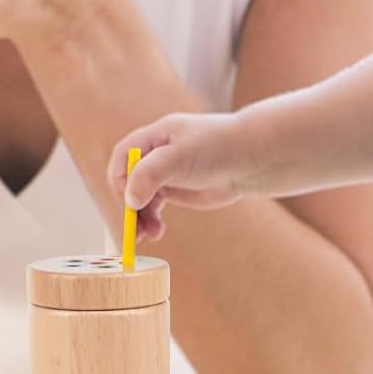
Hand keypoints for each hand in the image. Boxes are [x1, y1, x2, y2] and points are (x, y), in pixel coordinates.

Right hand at [108, 112, 254, 236]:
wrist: (251, 158)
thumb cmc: (217, 147)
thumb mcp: (179, 157)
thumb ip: (151, 174)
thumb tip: (130, 200)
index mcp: (153, 138)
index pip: (122, 158)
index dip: (121, 181)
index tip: (131, 203)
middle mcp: (155, 154)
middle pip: (128, 181)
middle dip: (130, 206)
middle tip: (136, 231)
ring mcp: (165, 173)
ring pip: (139, 197)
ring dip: (139, 217)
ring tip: (151, 235)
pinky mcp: (176, 189)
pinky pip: (153, 206)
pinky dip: (151, 220)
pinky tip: (158, 231)